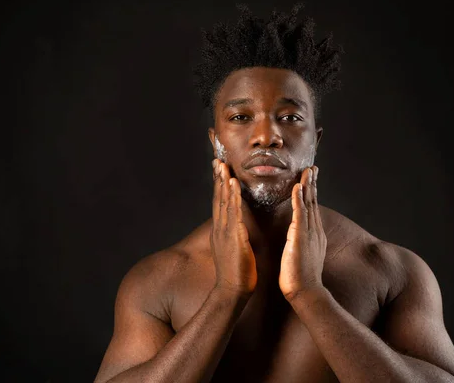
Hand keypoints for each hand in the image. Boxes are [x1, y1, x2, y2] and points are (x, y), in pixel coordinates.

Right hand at [210, 159, 256, 296]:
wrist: (232, 291)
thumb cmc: (236, 273)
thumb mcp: (232, 250)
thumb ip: (232, 236)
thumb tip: (235, 228)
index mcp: (221, 231)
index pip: (219, 204)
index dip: (218, 186)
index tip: (218, 170)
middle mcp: (220, 228)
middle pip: (217, 199)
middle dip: (217, 179)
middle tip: (217, 160)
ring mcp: (224, 232)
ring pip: (223, 202)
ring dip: (223, 183)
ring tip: (223, 166)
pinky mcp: (233, 236)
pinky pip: (233, 213)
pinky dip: (232, 197)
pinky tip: (233, 185)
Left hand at [279, 166, 326, 300]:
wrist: (306, 293)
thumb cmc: (300, 278)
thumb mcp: (302, 255)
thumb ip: (302, 243)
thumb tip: (298, 237)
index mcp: (313, 234)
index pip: (311, 208)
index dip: (311, 192)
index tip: (310, 177)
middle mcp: (314, 231)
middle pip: (313, 202)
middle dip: (313, 183)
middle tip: (312, 167)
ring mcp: (309, 233)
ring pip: (309, 204)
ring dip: (308, 186)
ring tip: (307, 171)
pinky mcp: (301, 238)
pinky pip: (300, 215)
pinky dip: (299, 200)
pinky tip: (298, 187)